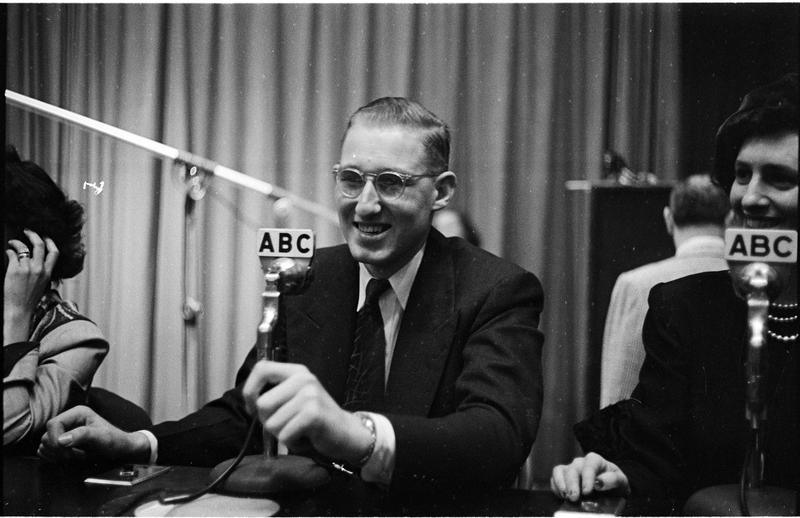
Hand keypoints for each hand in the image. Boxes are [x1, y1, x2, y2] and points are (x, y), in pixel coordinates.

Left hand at [4, 229, 58, 344]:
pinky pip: (12, 254)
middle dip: (33, 234)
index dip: (50, 242)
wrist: (19, 309)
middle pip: (39, 245)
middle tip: (28, 231)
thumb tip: (38, 263)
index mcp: (48, 273)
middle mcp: (39, 269)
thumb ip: (43, 273)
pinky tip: (7, 252)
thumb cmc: (29, 300)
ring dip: (16, 242)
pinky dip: (9, 251)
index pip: (54, 253)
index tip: (45, 237)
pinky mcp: (14, 270)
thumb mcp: (43, 286)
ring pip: (23, 247)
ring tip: (12, 242)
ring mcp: (27, 269)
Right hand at [38, 406, 150, 463]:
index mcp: (77, 413)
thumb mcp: (101, 437)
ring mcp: (65, 432)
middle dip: (59, 450)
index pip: (52, 424)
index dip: (55, 440)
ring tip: (77, 456)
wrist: (121, 450)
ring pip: (46, 445)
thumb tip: (61, 440)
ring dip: (59, 455)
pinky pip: (48, 452)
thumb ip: (82, 435)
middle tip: (76, 456)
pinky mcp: (63, 443)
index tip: (66, 452)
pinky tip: (71, 459)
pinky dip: (57, 458)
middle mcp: (69, 420)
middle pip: (47, 436)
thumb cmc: (115, 441)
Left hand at [242, 361, 372, 465]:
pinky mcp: (313, 414)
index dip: (250, 390)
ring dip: (282, 433)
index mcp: (296, 371)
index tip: (253, 407)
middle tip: (287, 423)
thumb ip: (275, 393)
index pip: (261, 369)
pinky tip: (306, 437)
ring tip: (299, 430)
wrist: (347, 433)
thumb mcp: (296, 397)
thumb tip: (249, 402)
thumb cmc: (316, 419)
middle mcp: (303, 378)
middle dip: (268, 421)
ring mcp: (310, 395)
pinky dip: (292, 442)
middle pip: (262, 403)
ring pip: (271, 423)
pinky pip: (284, 435)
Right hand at [550, 452, 629, 501]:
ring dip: (562, 485)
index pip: (589, 465)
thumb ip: (613, 480)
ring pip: (561, 471)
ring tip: (567, 497)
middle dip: (573, 484)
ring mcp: (570, 468)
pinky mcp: (562, 476)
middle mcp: (581, 462)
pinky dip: (556, 486)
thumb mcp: (621, 482)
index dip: (587, 478)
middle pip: (573, 469)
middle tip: (574, 498)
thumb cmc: (614, 485)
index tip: (587, 491)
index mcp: (595, 460)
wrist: (609, 491)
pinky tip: (562, 495)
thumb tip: (599, 482)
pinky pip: (554, 477)